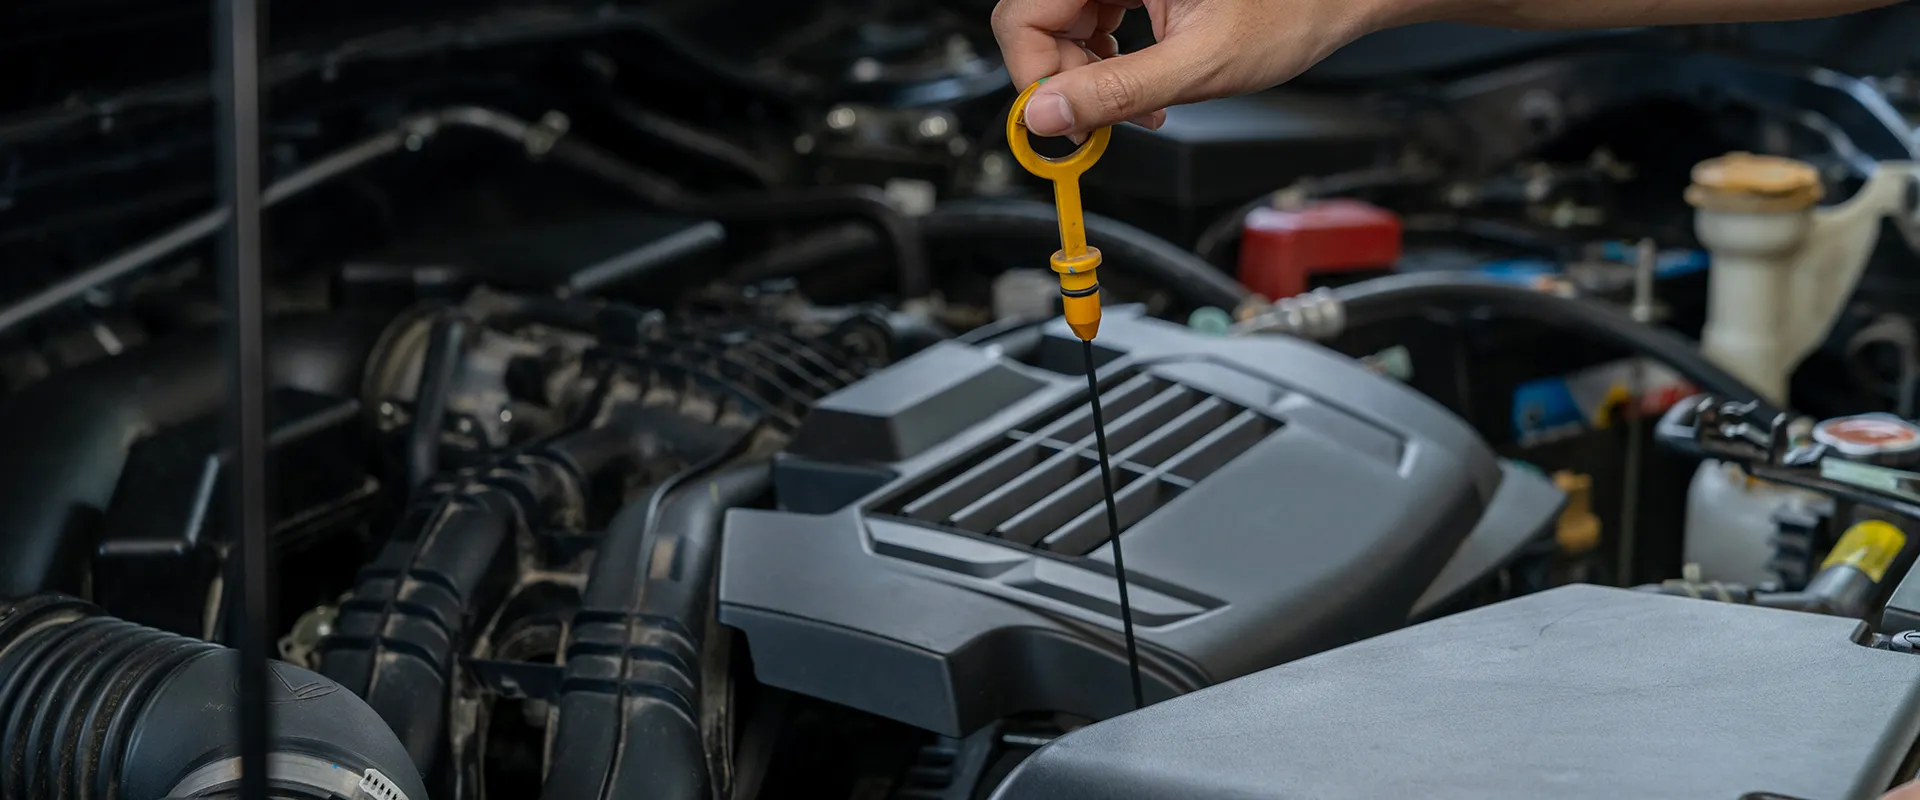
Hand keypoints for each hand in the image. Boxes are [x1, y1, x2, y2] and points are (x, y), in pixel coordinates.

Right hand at [990, 0, 1391, 137]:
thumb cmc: (1291, 10)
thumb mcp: (1199, 65)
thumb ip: (1117, 92)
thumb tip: (1047, 115)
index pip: (1024, 14)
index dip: (1033, 74)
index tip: (1057, 121)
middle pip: (1036, 19)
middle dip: (1062, 78)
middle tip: (1100, 120)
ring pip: (1059, 23)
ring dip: (1085, 74)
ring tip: (1134, 104)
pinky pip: (1090, 18)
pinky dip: (1105, 59)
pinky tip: (1138, 81)